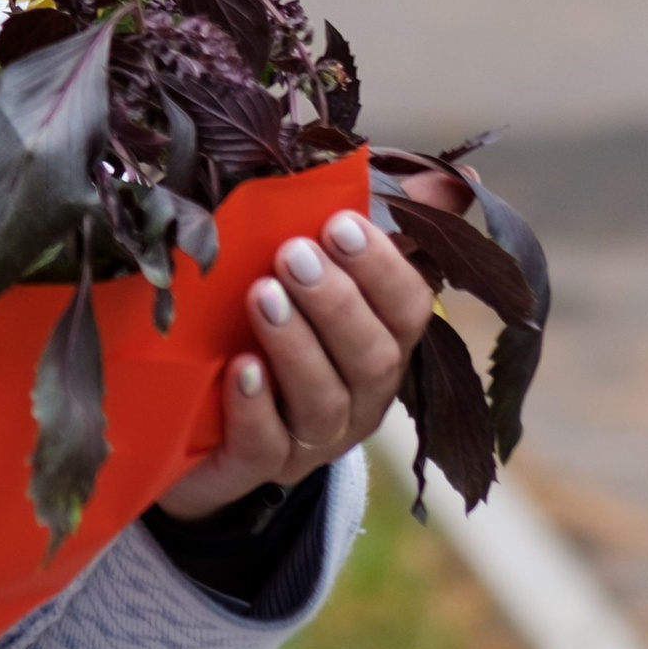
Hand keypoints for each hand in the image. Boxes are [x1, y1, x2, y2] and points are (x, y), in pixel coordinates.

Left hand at [155, 203, 434, 522]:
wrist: (190, 428)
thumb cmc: (259, 331)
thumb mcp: (306, 273)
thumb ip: (368, 226)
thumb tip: (457, 178)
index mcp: (378, 346)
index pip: (407, 310)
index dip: (380, 268)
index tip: (340, 223)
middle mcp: (356, 399)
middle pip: (370, 357)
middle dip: (335, 303)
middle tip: (293, 255)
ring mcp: (309, 441)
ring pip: (322, 402)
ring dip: (295, 345)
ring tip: (261, 296)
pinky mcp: (252, 470)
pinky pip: (265, 448)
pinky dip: (255, 409)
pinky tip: (240, 369)